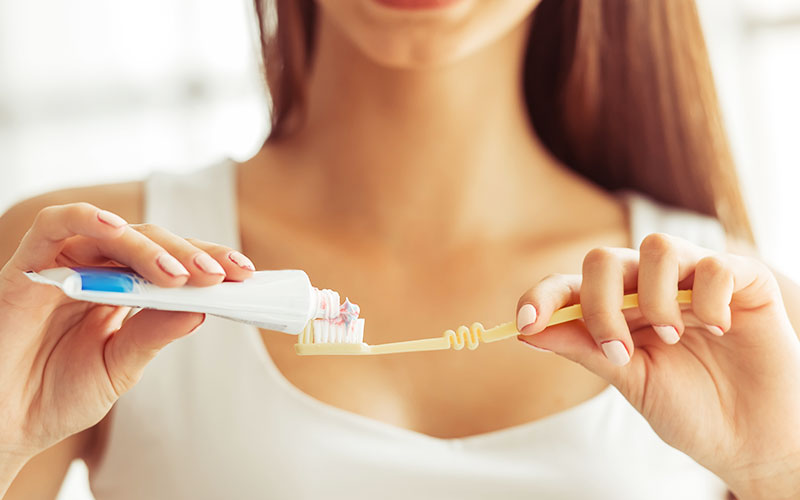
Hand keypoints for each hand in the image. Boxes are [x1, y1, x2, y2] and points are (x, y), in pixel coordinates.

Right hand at [0, 203, 254, 465]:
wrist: (5, 424)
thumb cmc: (58, 395)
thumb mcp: (120, 367)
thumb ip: (154, 334)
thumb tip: (201, 308)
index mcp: (125, 292)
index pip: (173, 263)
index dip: (208, 261)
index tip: (245, 274)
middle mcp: (98, 271)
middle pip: (151, 244)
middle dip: (190, 255)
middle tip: (220, 274)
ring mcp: (64, 265)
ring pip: (114, 234)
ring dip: (150, 248)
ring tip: (180, 273)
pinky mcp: (28, 265)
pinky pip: (54, 225)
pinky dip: (87, 220)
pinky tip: (118, 231)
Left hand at [516, 233, 799, 498]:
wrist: (752, 439)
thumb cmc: (690, 410)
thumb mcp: (630, 381)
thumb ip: (584, 350)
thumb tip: (527, 330)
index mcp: (618, 310)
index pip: (570, 286)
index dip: (542, 297)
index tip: (525, 322)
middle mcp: (651, 287)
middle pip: (604, 259)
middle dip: (600, 304)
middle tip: (619, 351)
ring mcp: (695, 279)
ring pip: (656, 247)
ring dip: (655, 299)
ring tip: (674, 338)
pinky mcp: (744, 280)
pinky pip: (714, 264)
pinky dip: (708, 298)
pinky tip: (721, 330)